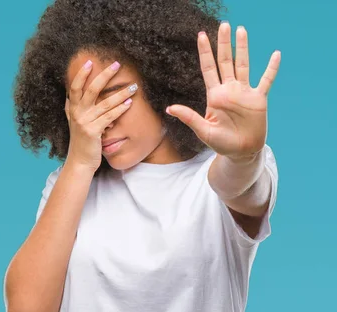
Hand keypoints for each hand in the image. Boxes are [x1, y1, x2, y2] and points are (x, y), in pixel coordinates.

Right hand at [65, 60, 137, 171]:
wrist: (80, 161)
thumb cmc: (81, 141)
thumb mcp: (74, 122)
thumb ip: (72, 108)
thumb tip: (69, 95)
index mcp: (72, 109)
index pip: (75, 87)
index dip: (81, 74)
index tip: (90, 62)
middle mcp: (77, 113)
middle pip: (91, 89)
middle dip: (105, 75)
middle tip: (117, 64)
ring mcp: (85, 122)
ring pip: (105, 103)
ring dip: (121, 93)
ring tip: (134, 86)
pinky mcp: (93, 131)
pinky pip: (109, 117)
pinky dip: (120, 109)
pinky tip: (129, 103)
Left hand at [166, 22, 280, 160]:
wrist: (240, 152)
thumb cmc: (220, 143)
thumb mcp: (203, 130)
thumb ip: (189, 117)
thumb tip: (169, 108)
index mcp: (214, 95)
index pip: (208, 69)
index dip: (205, 52)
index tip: (201, 35)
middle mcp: (229, 90)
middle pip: (226, 61)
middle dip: (224, 44)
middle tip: (223, 25)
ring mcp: (244, 93)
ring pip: (244, 65)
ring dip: (243, 48)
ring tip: (241, 30)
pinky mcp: (258, 99)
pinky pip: (266, 80)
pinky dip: (271, 68)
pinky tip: (275, 55)